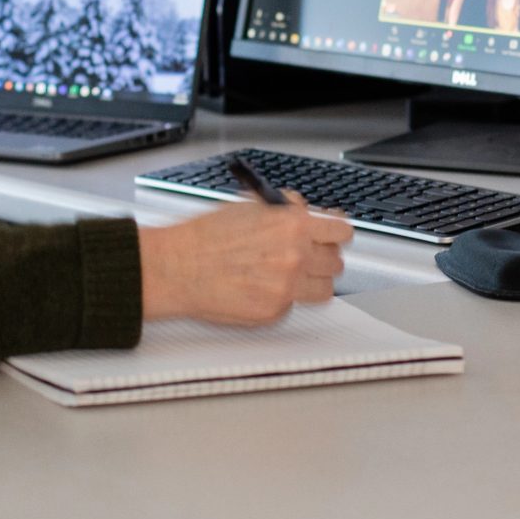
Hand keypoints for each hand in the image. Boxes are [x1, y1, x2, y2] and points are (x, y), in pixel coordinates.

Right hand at [138, 194, 351, 325]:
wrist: (178, 267)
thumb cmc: (205, 236)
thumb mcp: (250, 205)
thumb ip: (286, 209)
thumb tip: (307, 211)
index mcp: (293, 225)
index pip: (341, 231)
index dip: (336, 232)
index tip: (334, 235)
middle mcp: (295, 257)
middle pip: (336, 262)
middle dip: (323, 257)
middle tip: (308, 256)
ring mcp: (286, 288)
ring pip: (324, 290)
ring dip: (312, 282)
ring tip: (290, 276)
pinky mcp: (273, 312)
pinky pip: (293, 307)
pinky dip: (283, 299)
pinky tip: (262, 288)